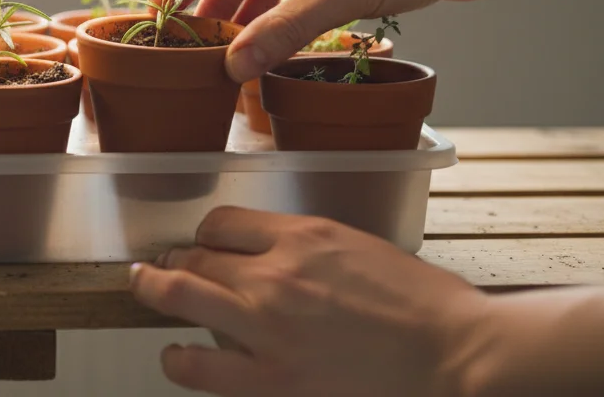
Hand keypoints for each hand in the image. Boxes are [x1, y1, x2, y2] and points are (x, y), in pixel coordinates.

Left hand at [129, 206, 489, 396]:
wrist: (455, 354)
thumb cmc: (421, 304)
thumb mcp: (358, 247)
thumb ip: (305, 247)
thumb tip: (268, 256)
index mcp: (303, 236)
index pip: (221, 222)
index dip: (206, 235)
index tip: (204, 246)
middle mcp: (276, 275)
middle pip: (194, 255)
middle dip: (175, 260)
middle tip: (163, 269)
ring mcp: (267, 329)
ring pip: (178, 294)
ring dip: (155, 289)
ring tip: (148, 290)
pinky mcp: (272, 380)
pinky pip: (196, 367)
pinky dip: (178, 359)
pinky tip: (178, 356)